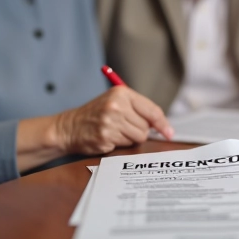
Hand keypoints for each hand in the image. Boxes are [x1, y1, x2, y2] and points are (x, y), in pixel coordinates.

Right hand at [50, 86, 173, 155]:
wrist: (69, 127)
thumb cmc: (95, 114)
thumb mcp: (115, 102)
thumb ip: (137, 108)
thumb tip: (161, 125)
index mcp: (121, 93)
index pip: (151, 110)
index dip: (163, 123)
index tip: (169, 132)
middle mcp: (116, 106)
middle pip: (146, 127)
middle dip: (139, 130)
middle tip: (124, 127)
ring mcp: (110, 122)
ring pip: (138, 137)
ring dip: (129, 138)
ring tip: (115, 131)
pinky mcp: (106, 137)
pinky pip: (126, 145)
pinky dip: (119, 144)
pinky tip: (108, 137)